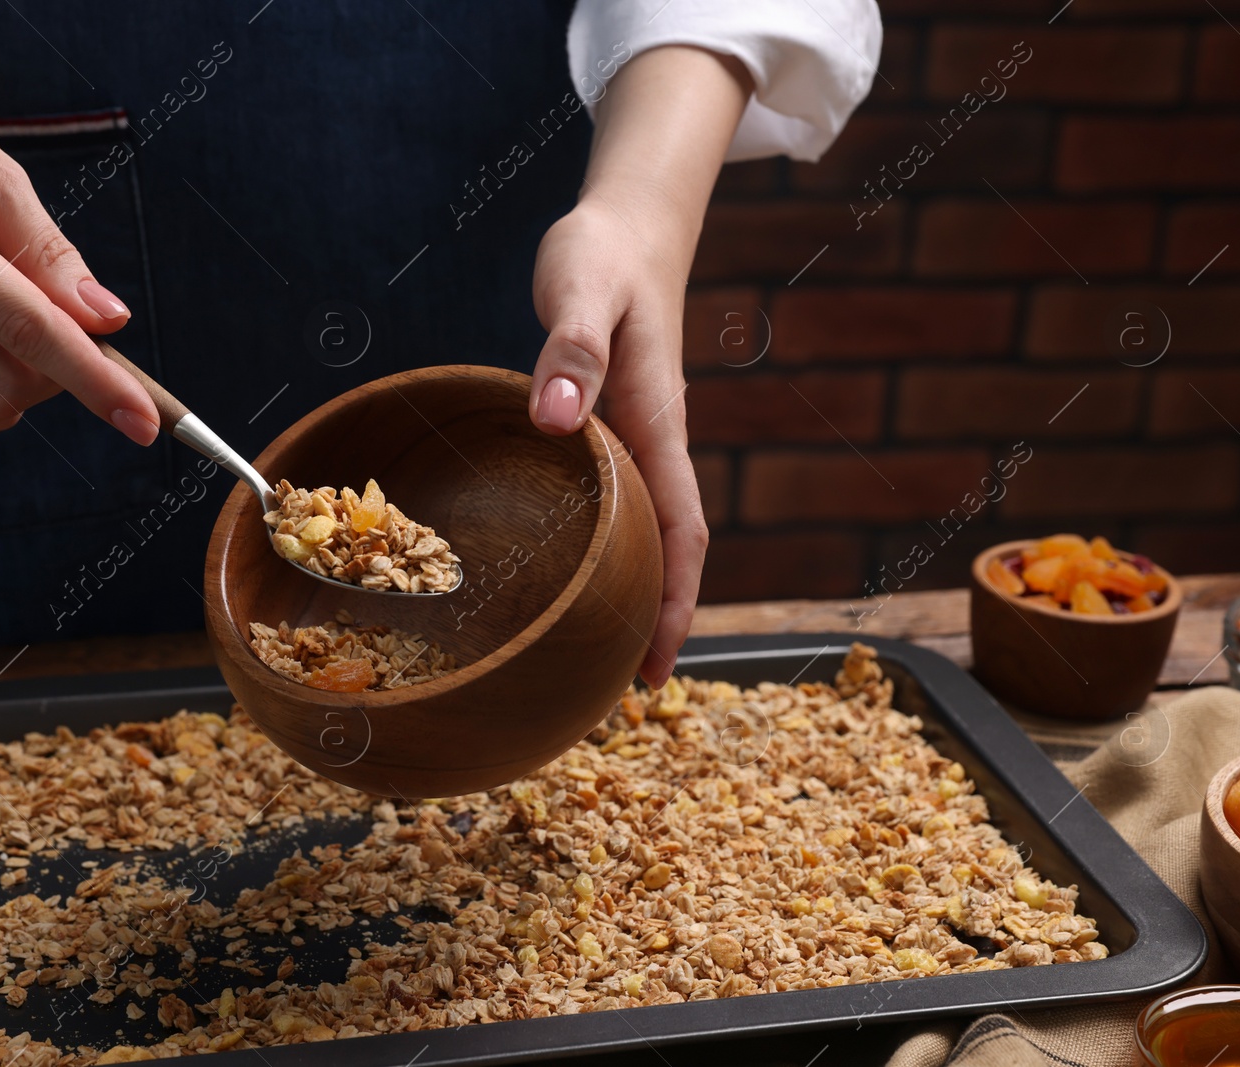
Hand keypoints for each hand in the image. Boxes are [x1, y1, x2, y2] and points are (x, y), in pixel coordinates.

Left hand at [529, 198, 705, 687]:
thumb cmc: (602, 255)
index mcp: (655, 425)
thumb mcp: (582, 291)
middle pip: (670, 550)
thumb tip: (556, 421)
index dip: (678, 603)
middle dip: (657, 620)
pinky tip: (573, 567)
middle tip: (618, 690)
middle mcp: (654, 443)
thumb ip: (572, 352)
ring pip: (646, 531)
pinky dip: (608, 547)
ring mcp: (636, 438)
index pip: (683, 532)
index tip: (658, 667)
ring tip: (596, 651)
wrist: (626, 225)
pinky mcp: (612, 427)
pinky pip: (618, 503)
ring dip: (634, 589)